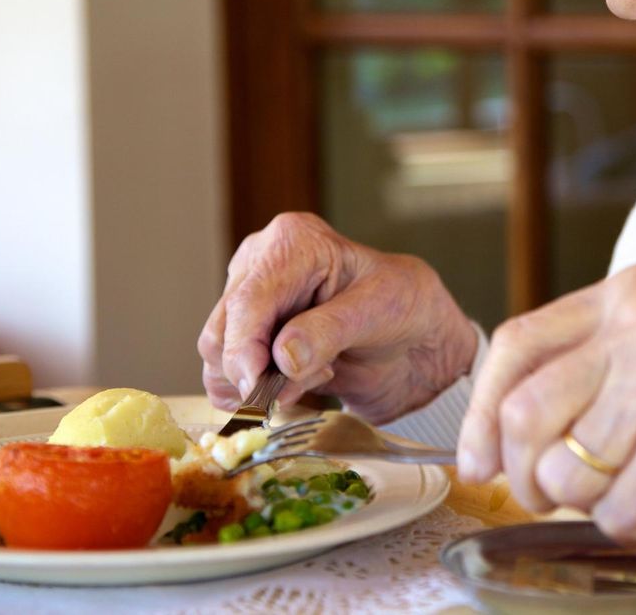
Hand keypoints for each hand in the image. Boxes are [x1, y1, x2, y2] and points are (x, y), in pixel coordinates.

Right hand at [198, 212, 477, 422]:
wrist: (416, 341)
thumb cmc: (406, 308)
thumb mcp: (380, 310)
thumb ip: (330, 330)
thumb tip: (281, 356)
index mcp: (292, 242)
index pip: (247, 302)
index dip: (244, 350)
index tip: (254, 388)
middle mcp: (259, 266)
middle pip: (222, 334)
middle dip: (259, 372)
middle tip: (316, 379)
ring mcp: (249, 304)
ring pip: (219, 361)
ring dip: (264, 384)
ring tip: (321, 373)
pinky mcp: (248, 338)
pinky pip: (230, 379)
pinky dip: (262, 393)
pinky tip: (305, 380)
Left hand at [456, 264, 635, 600]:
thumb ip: (586, 369)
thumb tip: (493, 425)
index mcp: (632, 293)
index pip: (517, 344)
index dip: (482, 412)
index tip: (477, 459)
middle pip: (524, 412)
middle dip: (526, 473)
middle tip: (547, 496)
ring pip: (564, 468)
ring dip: (588, 502)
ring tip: (634, 489)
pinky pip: (613, 509)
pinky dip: (632, 525)